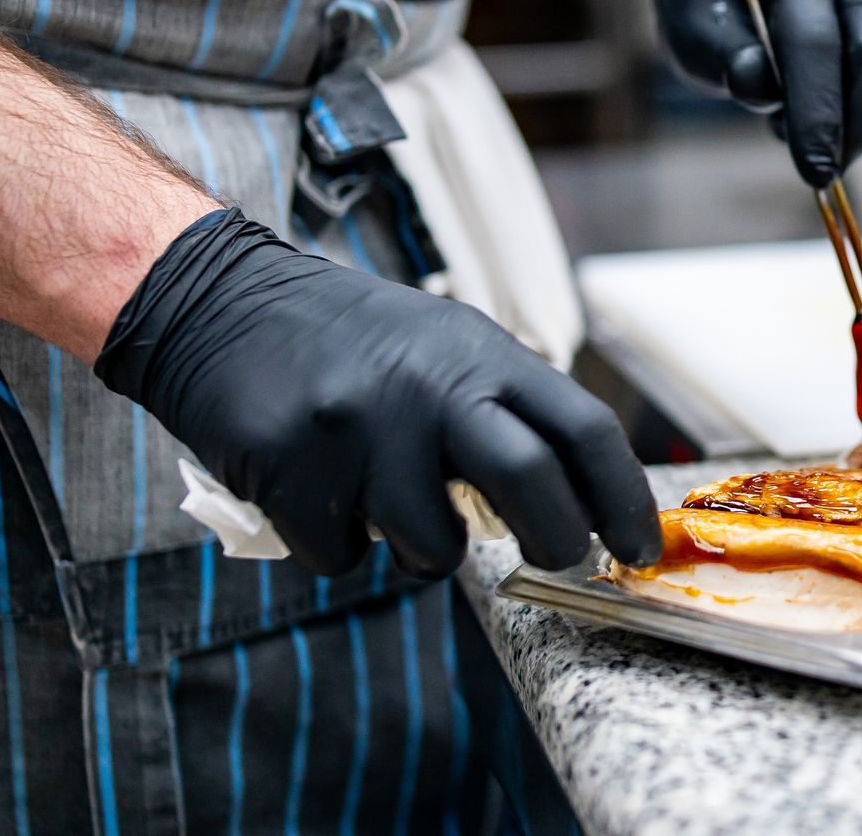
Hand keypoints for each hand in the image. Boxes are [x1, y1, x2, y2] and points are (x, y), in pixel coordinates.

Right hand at [96, 209, 661, 577]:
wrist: (220, 305)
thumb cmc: (350, 339)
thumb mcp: (444, 343)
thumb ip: (506, 407)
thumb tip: (582, 497)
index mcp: (478, 354)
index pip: (583, 426)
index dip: (623, 496)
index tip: (640, 544)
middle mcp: (428, 385)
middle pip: (532, 483)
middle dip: (559, 539)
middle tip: (558, 555)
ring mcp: (360, 428)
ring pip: (434, 545)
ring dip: (426, 548)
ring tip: (395, 502)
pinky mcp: (293, 469)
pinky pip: (345, 556)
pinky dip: (341, 545)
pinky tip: (323, 494)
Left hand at [651, 0, 861, 186]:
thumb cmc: (711, 2)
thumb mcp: (696, 24)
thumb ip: (726, 54)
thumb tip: (761, 86)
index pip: (815, 37)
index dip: (816, 108)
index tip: (815, 170)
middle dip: (854, 121)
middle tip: (826, 173)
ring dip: (856, 119)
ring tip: (805, 132)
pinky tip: (827, 113)